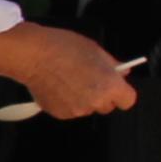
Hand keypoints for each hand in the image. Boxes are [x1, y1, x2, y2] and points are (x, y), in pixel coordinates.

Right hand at [0, 26, 139, 118]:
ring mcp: (77, 110)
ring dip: (83, 98)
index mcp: (109, 86)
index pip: (128, 100)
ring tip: (69, 80)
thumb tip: (121, 73)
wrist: (32, 55)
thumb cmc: (63, 47)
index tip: (114, 85)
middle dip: (101, 95)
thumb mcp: (95, 49)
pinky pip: (70, 110)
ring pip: (87, 108)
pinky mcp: (60, 114)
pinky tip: (58, 86)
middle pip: (107, 106)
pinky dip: (66, 101)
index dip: (122, 92)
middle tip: (89, 79)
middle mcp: (95, 102)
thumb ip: (111, 64)